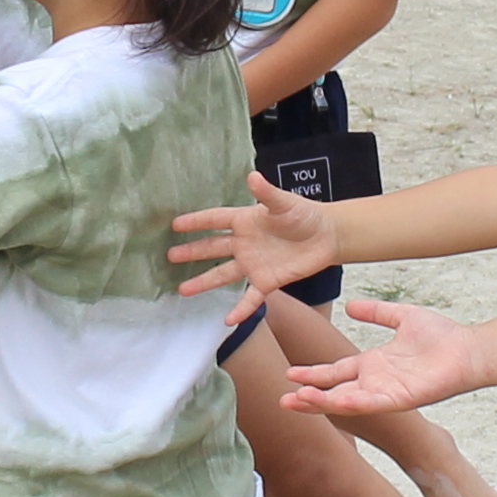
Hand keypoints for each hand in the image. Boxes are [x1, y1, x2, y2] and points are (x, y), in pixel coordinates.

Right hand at [167, 169, 337, 309]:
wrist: (327, 236)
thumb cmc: (305, 214)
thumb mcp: (284, 202)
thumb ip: (267, 193)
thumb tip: (252, 176)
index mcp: (245, 221)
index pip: (215, 220)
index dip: (196, 222)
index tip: (175, 225)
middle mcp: (244, 243)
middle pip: (212, 248)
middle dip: (192, 252)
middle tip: (169, 256)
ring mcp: (254, 264)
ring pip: (223, 274)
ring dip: (204, 282)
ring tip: (183, 290)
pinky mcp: (268, 281)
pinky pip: (251, 298)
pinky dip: (240, 309)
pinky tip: (228, 320)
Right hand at [278, 297, 479, 417]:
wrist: (468, 350)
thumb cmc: (441, 336)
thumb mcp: (402, 317)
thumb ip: (377, 313)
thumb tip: (351, 305)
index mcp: (373, 364)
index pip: (335, 372)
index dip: (312, 374)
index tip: (289, 374)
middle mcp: (375, 381)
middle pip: (334, 391)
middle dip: (308, 396)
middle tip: (282, 399)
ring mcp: (386, 392)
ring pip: (346, 401)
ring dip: (322, 403)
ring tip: (296, 401)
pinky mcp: (401, 399)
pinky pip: (372, 404)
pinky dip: (352, 403)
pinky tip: (334, 400)